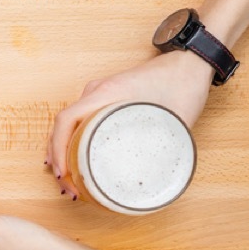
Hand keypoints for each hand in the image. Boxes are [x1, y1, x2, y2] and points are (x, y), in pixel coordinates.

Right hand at [46, 50, 213, 197]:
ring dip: (63, 151)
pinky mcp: (107, 99)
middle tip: (68, 187)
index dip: (58, 149)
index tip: (63, 173)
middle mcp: (96, 92)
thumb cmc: (181, 84)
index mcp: (106, 93)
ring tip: (68, 180)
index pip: (66, 120)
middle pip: (63, 126)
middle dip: (59, 158)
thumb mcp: (173, 120)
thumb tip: (153, 182)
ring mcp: (100, 95)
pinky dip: (72, 141)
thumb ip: (162, 150)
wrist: (190, 62)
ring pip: (69, 125)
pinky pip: (80, 121)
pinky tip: (74, 158)